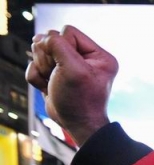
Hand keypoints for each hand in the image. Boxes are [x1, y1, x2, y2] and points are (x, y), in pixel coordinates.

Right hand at [25, 26, 116, 145]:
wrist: (76, 125)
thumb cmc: (80, 101)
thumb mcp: (73, 69)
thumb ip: (58, 46)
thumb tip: (43, 38)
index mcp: (99, 55)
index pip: (68, 32)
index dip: (60, 45)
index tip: (63, 65)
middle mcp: (86, 59)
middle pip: (52, 40)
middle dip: (49, 57)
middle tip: (57, 75)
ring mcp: (69, 66)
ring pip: (40, 51)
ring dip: (42, 68)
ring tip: (54, 82)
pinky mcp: (55, 75)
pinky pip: (35, 66)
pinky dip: (37, 77)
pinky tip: (48, 88)